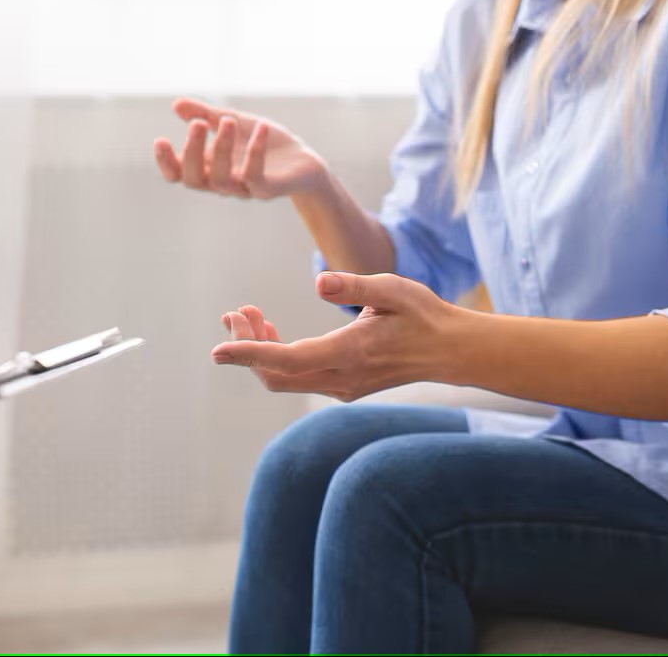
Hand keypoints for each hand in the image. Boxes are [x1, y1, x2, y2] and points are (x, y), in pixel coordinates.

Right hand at [153, 98, 326, 199]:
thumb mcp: (232, 122)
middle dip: (193, 151)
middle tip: (198, 124)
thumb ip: (206, 114)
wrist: (302, 161)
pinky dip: (256, 152)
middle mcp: (221, 182)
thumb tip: (175, 104)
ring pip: (222, 180)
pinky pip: (256, 177)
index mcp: (208, 168)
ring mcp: (243, 189)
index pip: (178, 174)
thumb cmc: (263, 142)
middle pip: (194, 179)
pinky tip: (260, 127)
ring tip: (228, 120)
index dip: (166, 161)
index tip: (160, 139)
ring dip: (221, 149)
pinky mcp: (267, 190)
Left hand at [211, 272, 458, 399]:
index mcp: (350, 353)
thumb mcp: (393, 289)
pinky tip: (269, 330)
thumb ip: (355, 285)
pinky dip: (275, 356)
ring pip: (284, 378)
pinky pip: (297, 377)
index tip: (217, 350)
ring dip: (259, 350)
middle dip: (247, 346)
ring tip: (246, 315)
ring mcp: (341, 387)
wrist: (451, 351)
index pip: (286, 360)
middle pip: (276, 374)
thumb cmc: (423, 315)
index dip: (249, 355)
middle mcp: (341, 378)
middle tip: (234, 312)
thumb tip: (319, 281)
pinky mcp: (342, 386)